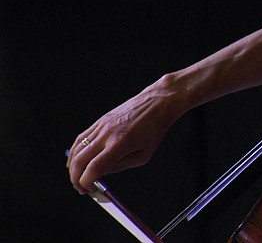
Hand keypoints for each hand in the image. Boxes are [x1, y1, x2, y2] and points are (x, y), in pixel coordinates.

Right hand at [66, 81, 180, 193]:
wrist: (157, 103)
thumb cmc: (154, 129)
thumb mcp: (143, 155)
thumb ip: (120, 166)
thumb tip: (101, 174)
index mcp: (120, 144)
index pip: (94, 168)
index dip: (86, 182)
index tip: (88, 190)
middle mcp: (107, 134)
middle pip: (80, 160)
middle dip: (75, 178)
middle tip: (81, 188)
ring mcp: (101, 125)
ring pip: (76, 149)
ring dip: (72, 166)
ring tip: (77, 177)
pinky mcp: (100, 120)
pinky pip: (80, 138)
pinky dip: (75, 152)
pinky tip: (76, 160)